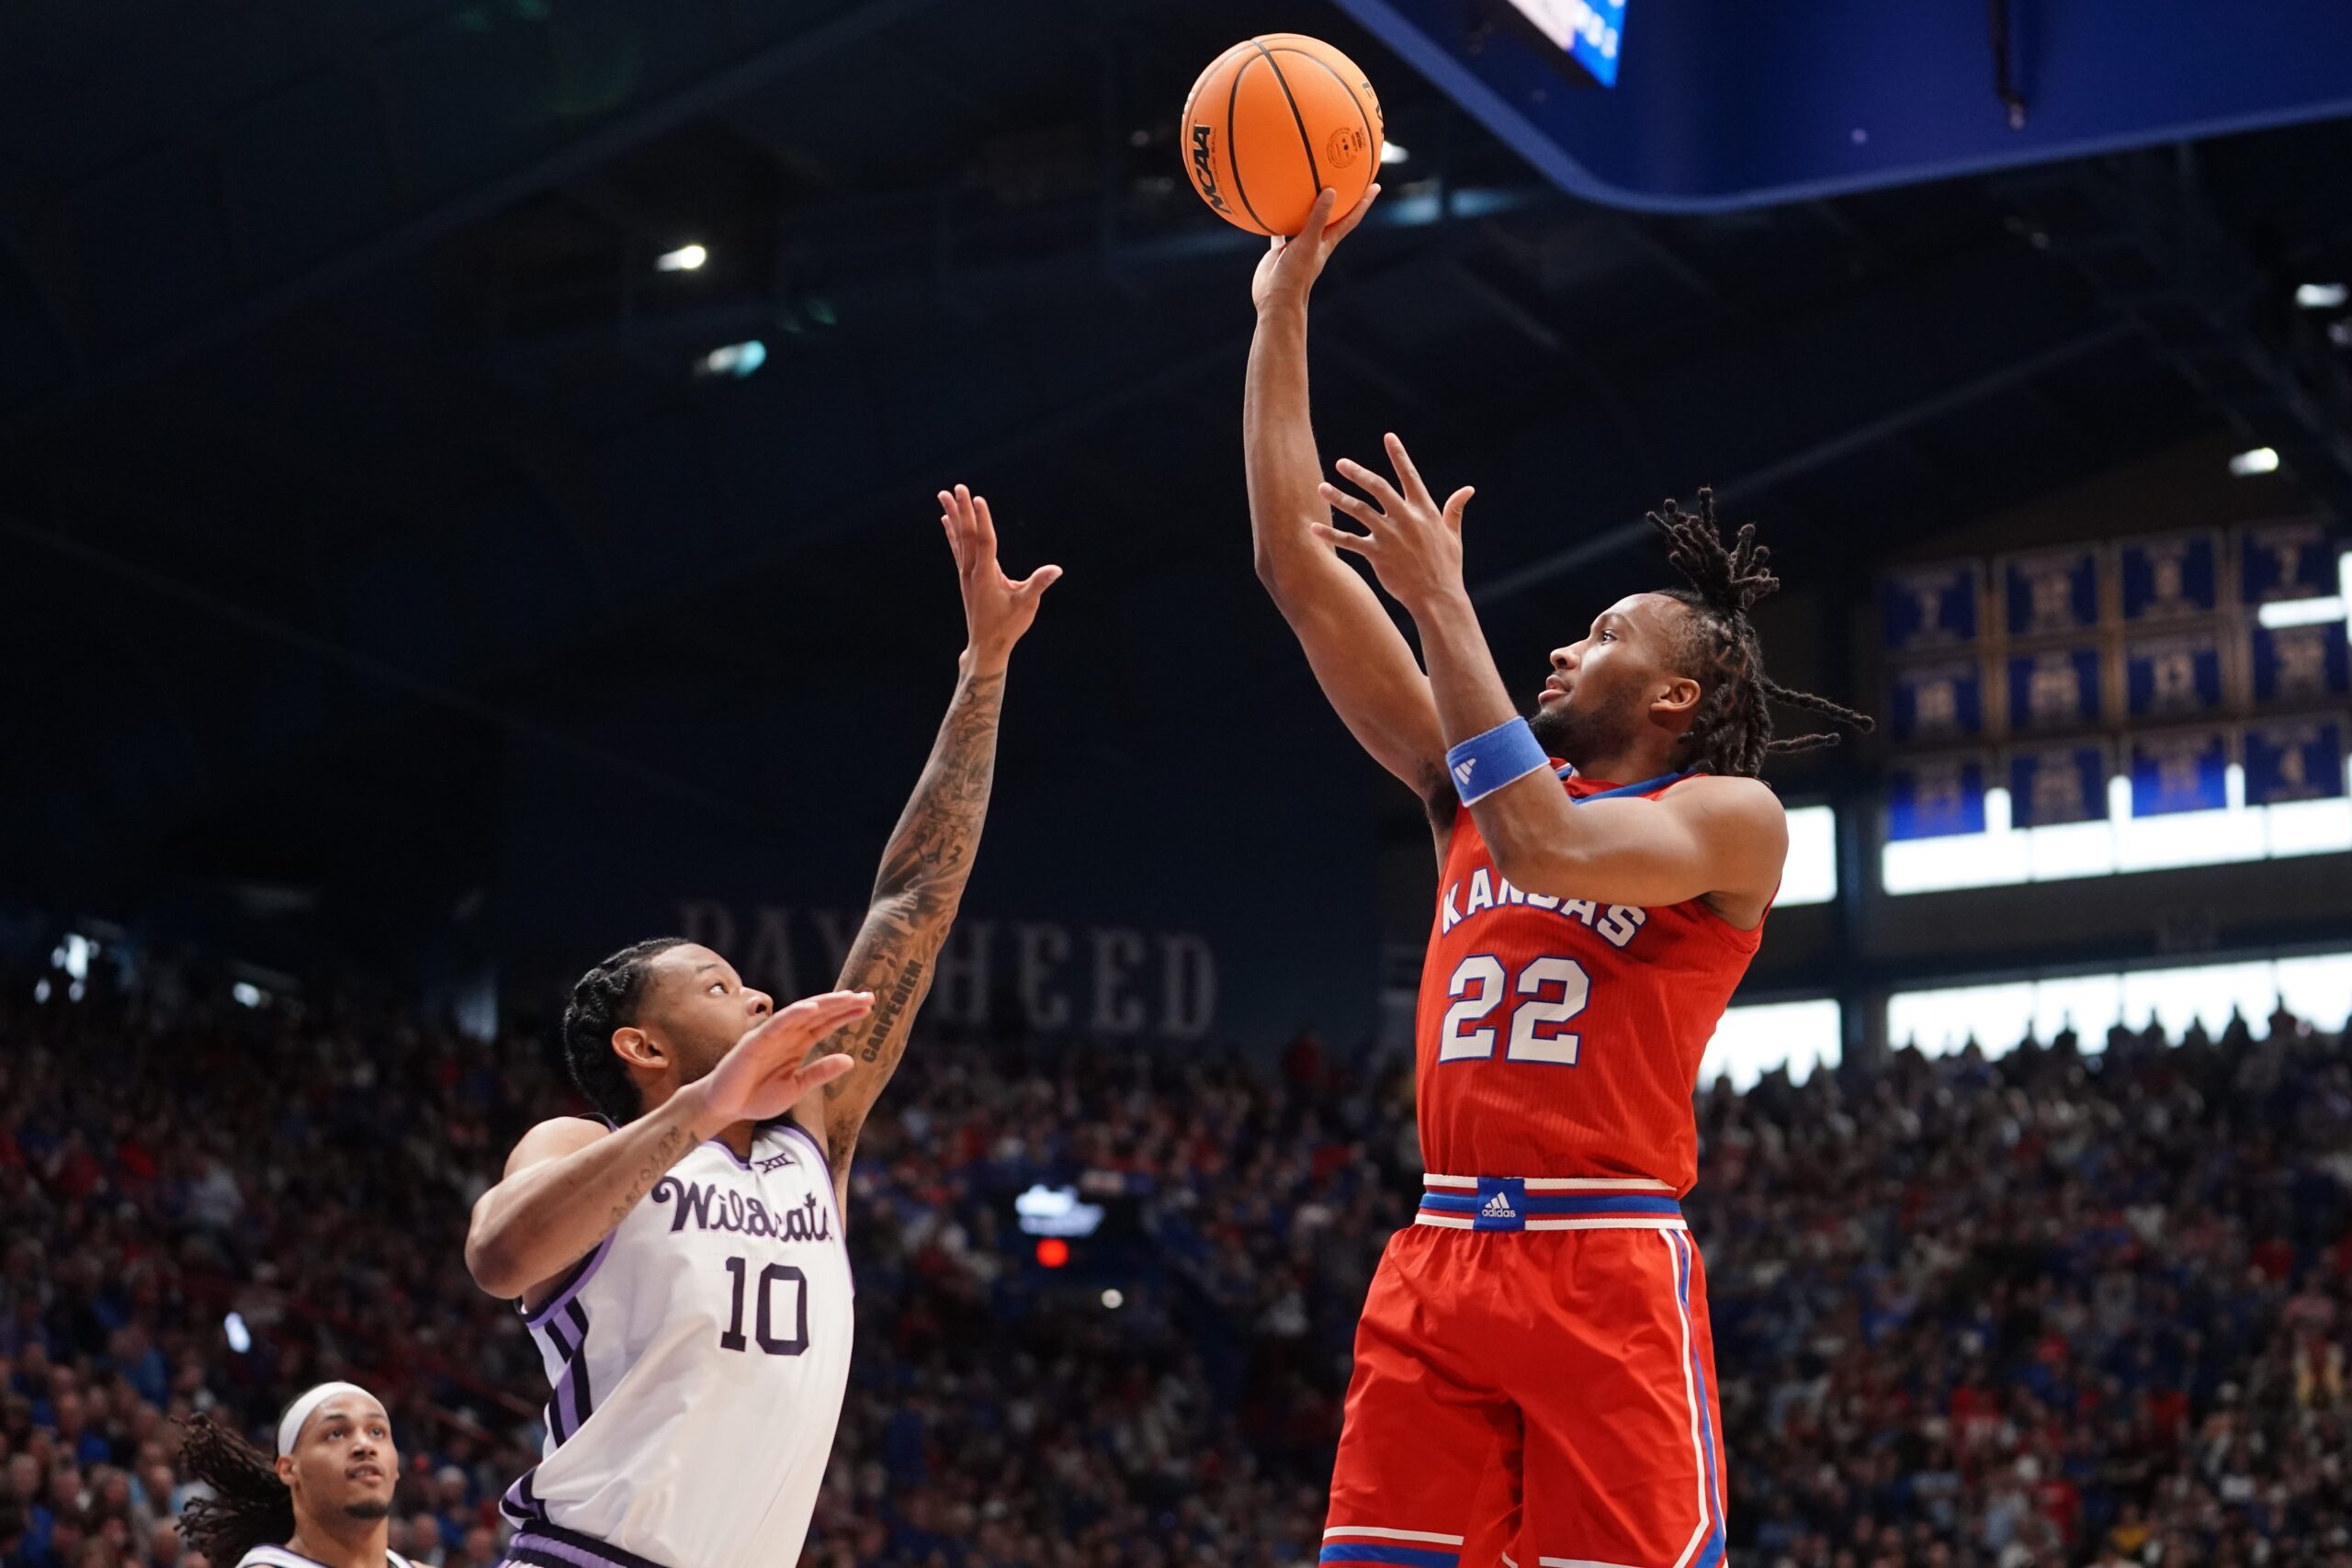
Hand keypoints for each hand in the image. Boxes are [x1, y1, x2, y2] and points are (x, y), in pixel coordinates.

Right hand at [690, 990, 871, 1128]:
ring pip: (801, 1014)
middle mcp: (786, 1036)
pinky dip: (794, 1014)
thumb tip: (850, 1060)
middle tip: (868, 996)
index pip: (825, 1024)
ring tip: (847, 997)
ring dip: (824, 1004)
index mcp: (797, 1045)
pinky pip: (777, 1024)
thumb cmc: (757, 1096)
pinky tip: (812, 1008)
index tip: (868, 1006)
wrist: (726, 1107)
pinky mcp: (754, 1042)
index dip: (846, 1014)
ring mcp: (771, 1036)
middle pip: (818, 1014)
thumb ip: (820, 1073)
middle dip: (842, 1004)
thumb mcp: (797, 1087)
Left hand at [940, 484, 1060, 672]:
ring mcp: (966, 573)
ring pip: (959, 539)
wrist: (987, 644)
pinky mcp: (966, 577)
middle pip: (967, 535)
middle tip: (957, 488)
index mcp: (986, 576)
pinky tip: (946, 521)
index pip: (985, 542)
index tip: (977, 499)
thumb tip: (1056, 569)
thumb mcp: (1027, 605)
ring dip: (953, 516)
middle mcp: (972, 571)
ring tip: (944, 495)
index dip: (982, 520)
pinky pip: (957, 549)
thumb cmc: (1008, 625)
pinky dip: (952, 533)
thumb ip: (1039, 584)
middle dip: (962, 510)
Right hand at [1251, 184, 1380, 314]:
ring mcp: (1298, 245)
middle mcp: (1315, 242)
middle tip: (1347, 180)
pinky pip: (1281, 230)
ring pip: (1307, 220)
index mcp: (1327, 242)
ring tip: (1311, 185)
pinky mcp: (1281, 250)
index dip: (1363, 202)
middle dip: (1341, 199)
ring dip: (1310, 205)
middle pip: (1332, 216)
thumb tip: (1330, 191)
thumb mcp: (1308, 243)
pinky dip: (1279, 219)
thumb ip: (1318, 219)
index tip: (1375, 185)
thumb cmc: (1295, 275)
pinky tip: (1275, 207)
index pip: (1350, 219)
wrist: (1275, 299)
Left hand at [1314, 433, 1476, 613]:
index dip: (1399, 455)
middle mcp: (1406, 518)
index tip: (1388, 436)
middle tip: (1341, 463)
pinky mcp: (1377, 555)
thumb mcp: (1453, 535)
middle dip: (1358, 473)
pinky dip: (1331, 534)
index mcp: (1424, 510)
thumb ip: (1454, 510)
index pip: (1410, 476)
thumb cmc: (1446, 567)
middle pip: (1378, 488)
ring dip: (1339, 498)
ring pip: (1359, 510)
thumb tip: (1468, 490)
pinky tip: (1314, 528)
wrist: (1438, 596)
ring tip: (1321, 487)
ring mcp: (1390, 536)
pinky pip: (1349, 541)